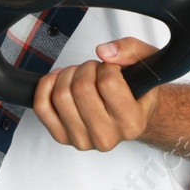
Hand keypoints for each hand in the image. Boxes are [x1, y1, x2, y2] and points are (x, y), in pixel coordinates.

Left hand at [34, 37, 161, 151]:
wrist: (132, 115)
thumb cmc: (139, 91)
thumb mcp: (147, 63)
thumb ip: (130, 50)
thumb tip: (104, 52)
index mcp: (131, 123)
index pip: (108, 82)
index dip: (107, 66)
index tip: (112, 69)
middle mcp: (107, 137)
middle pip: (81, 88)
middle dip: (87, 68)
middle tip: (95, 71)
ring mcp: (82, 140)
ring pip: (61, 95)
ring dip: (69, 75)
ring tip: (82, 77)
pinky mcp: (63, 137)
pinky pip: (42, 107)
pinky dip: (47, 86)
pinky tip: (60, 81)